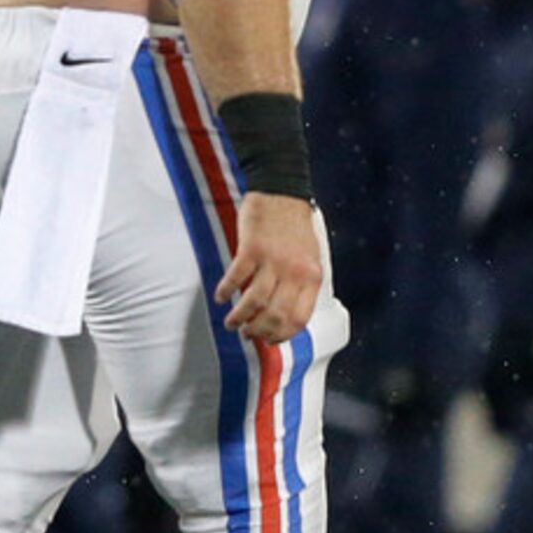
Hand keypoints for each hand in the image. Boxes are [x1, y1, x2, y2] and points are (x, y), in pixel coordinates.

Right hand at [215, 193, 321, 342]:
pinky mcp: (251, 248)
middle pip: (276, 314)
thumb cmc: (293, 227)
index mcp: (312, 277)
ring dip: (240, 317)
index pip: (299, 318)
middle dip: (258, 331)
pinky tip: (221, 297)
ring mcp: (273, 260)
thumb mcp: (308, 258)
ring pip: (255, 301)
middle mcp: (295, 271)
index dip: (281, 335)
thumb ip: (299, 285)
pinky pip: (236, 278)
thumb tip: (282, 314)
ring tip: (231, 323)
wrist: (282, 192)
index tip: (268, 340)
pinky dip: (226, 291)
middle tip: (246, 334)